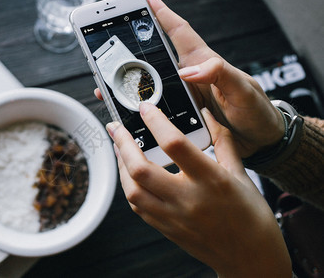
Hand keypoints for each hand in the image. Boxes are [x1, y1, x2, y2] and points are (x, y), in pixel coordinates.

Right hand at [96, 0, 284, 157]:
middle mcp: (191, 76)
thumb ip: (220, 75)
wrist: (261, 142)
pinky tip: (126, 107)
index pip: (179, 32)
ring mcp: (185, 93)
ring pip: (151, 80)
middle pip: (157, 55)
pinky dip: (139, 103)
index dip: (162, 14)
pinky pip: (156, 102)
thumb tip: (188, 70)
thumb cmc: (257, 113)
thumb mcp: (243, 90)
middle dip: (132, 46)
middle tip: (110, 42)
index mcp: (204, 63)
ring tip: (107, 80)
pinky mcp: (183, 111)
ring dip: (129, 78)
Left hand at [106, 102, 290, 276]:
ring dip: (121, 166)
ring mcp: (174, 217)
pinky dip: (129, 186)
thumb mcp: (241, 174)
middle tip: (116, 127)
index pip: (174, 145)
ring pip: (132, 190)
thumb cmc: (251, 217)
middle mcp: (188, 200)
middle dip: (122, 144)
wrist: (252, 259)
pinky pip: (137, 206)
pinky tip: (131, 174)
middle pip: (140, 169)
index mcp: (211, 181)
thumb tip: (207, 115)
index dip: (155, 122)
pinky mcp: (166, 229)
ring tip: (120, 149)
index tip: (145, 108)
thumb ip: (223, 141)